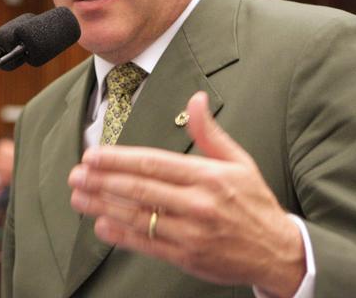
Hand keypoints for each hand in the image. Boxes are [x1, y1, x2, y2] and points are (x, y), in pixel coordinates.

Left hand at [68, 91, 305, 296]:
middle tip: (76, 174)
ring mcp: (192, 232)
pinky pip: (147, 244)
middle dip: (102, 180)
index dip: (119, 159)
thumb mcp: (239, 161)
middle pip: (140, 189)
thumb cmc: (254, 202)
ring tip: (78, 196)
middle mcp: (198, 203)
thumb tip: (195, 98)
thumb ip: (210, 132)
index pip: (154, 163)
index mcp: (208, 176)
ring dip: (103, 205)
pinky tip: (100, 224)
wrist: (279, 252)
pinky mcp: (187, 257)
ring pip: (138, 216)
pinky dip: (121, 235)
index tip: (93, 155)